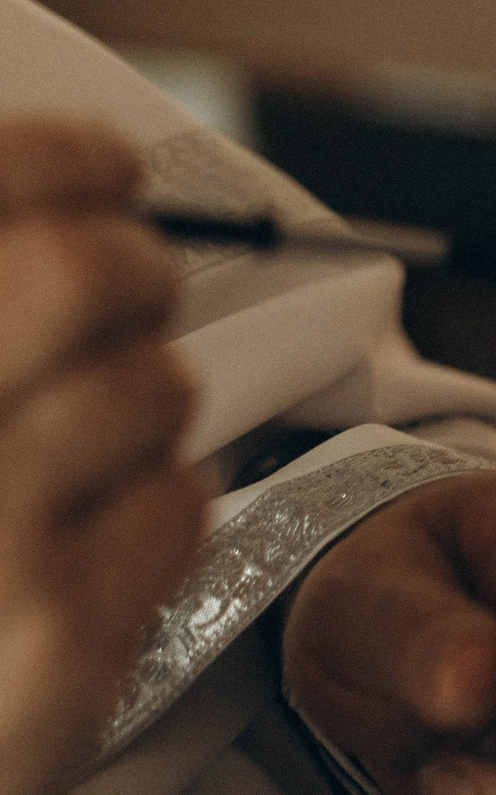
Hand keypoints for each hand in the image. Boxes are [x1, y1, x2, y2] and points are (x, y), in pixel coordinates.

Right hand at [0, 120, 207, 794]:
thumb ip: (4, 291)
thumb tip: (77, 176)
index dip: (64, 158)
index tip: (104, 168)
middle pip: (83, 272)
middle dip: (134, 268)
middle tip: (127, 291)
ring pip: (153, 387)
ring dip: (142, 399)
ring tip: (83, 443)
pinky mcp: (63, 636)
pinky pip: (179, 500)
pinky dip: (153, 503)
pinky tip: (87, 535)